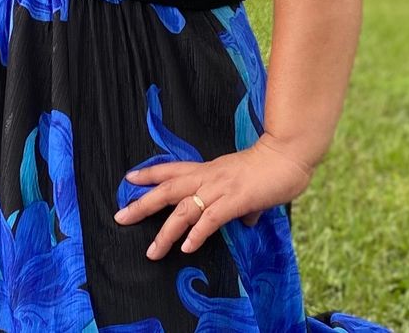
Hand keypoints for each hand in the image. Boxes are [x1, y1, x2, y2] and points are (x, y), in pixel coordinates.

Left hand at [112, 134, 315, 258]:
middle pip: (167, 190)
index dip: (150, 174)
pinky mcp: (235, 200)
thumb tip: (247, 219)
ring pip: (183, 210)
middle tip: (120, 217)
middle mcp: (208, 177)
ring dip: (166, 232)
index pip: (172, 170)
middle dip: (142, 204)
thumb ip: (243, 204)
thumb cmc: (269, 168)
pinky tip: (187, 247)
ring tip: (153, 251)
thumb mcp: (247, 185)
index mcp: (208, 170)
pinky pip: (210, 219)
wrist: (287, 157)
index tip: (129, 179)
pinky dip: (197, 234)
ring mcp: (220, 188)